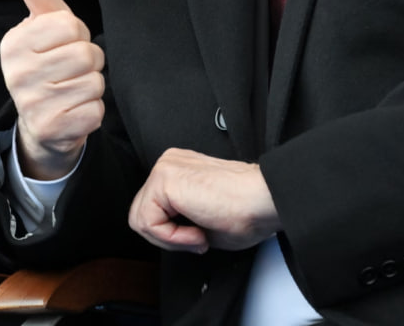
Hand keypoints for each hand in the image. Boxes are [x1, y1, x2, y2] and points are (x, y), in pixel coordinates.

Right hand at [0, 0, 104, 179]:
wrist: (41, 121)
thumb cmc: (48, 59)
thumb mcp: (43, 22)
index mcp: (13, 43)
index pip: (70, 25)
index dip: (76, 33)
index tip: (62, 44)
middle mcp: (16, 75)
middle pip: (86, 54)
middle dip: (89, 60)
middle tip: (70, 69)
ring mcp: (32, 105)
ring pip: (95, 82)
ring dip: (92, 85)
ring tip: (72, 88)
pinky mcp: (51, 130)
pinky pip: (96, 111)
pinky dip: (93, 110)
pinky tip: (75, 111)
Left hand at [129, 148, 278, 253]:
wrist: (263, 200)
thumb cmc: (246, 210)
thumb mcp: (202, 218)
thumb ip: (179, 220)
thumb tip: (169, 233)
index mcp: (178, 169)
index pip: (152, 210)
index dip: (173, 235)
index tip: (200, 237)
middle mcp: (168, 164)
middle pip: (141, 214)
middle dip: (167, 238)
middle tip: (198, 240)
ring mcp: (165, 168)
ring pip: (141, 220)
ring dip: (170, 239)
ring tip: (198, 236)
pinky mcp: (164, 178)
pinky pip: (148, 222)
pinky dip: (171, 238)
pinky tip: (197, 232)